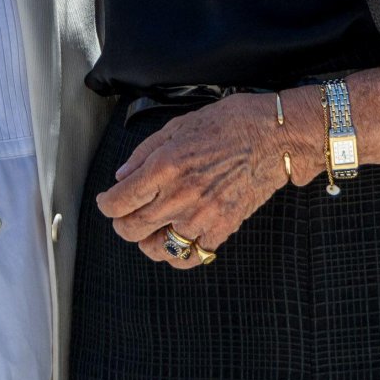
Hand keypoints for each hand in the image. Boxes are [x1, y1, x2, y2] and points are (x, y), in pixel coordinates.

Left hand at [95, 91, 315, 269]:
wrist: (273, 136)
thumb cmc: (230, 123)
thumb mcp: (178, 125)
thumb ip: (145, 153)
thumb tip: (123, 177)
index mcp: (165, 165)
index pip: (119, 201)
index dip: (106, 204)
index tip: (107, 201)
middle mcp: (180, 195)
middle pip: (132, 228)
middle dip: (121, 223)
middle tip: (124, 214)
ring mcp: (202, 216)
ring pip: (157, 248)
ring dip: (146, 241)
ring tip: (150, 229)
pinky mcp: (222, 228)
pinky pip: (191, 256)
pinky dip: (177, 253)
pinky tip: (176, 239)